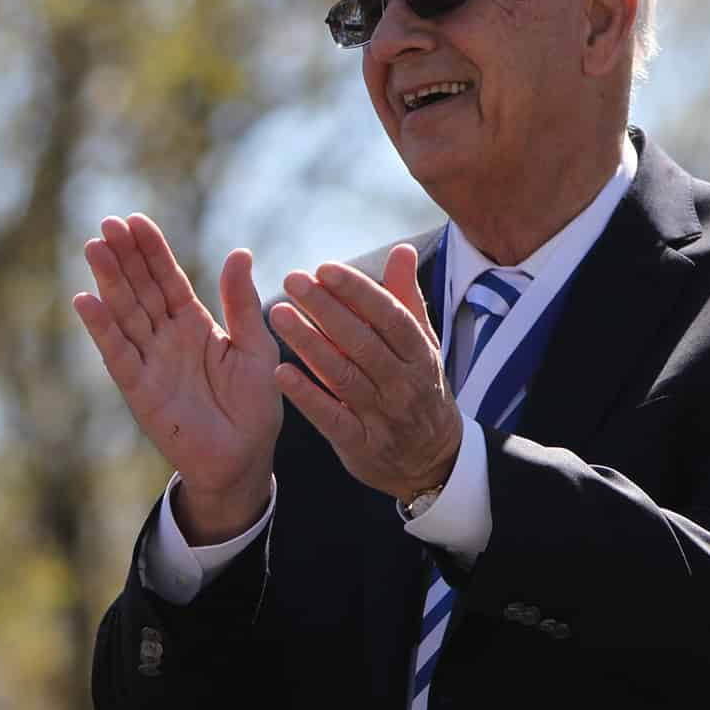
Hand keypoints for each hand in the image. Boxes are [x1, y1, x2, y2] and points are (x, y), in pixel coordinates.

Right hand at [74, 215, 280, 540]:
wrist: (244, 458)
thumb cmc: (254, 404)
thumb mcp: (255, 346)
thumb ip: (241, 302)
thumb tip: (240, 252)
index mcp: (195, 323)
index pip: (169, 279)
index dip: (152, 251)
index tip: (136, 221)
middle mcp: (167, 337)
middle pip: (141, 289)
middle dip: (125, 257)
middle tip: (108, 223)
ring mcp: (150, 361)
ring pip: (126, 313)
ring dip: (110, 281)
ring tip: (94, 247)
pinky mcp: (139, 389)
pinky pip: (117, 354)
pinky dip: (102, 328)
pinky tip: (86, 300)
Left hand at [268, 245, 461, 501]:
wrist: (431, 460)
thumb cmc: (419, 387)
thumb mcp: (422, 345)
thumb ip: (406, 299)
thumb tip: (403, 250)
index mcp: (419, 354)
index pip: (389, 315)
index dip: (358, 290)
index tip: (326, 268)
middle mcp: (403, 383)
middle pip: (363, 342)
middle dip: (326, 309)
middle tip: (292, 280)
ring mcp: (382, 416)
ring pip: (343, 375)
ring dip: (309, 344)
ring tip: (278, 314)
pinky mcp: (360, 444)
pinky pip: (331, 417)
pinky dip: (306, 395)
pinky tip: (279, 372)